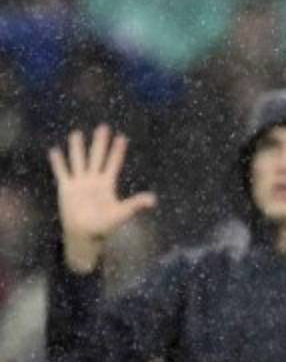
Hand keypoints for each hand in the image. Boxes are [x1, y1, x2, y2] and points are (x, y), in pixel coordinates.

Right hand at [47, 126, 156, 273]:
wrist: (85, 235)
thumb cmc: (104, 225)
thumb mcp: (121, 213)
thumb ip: (135, 204)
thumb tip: (154, 200)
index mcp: (107, 184)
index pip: (113, 163)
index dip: (117, 151)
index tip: (122, 137)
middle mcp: (93, 180)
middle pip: (97, 157)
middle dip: (100, 143)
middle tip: (103, 126)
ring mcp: (79, 183)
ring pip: (78, 161)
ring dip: (77, 148)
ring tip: (76, 133)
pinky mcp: (66, 189)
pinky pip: (62, 173)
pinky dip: (58, 163)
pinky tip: (54, 151)